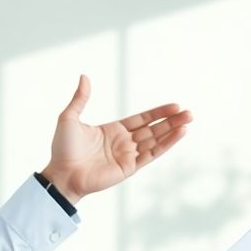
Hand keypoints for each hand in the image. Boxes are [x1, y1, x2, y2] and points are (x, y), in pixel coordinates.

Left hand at [41, 75, 192, 202]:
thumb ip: (81, 99)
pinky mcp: (130, 167)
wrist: (61, 173)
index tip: (175, 106)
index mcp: (113, 130)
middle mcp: (124, 142)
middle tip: (189, 112)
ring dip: (173, 131)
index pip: (142, 119)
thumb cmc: (63, 148)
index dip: (158, 113)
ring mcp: (128, 155)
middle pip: (153, 129)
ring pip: (156, 140)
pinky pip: (152, 153)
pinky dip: (166, 144)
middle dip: (171, 121)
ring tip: (189, 121)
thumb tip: (84, 77)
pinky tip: (179, 134)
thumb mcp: (70, 118)